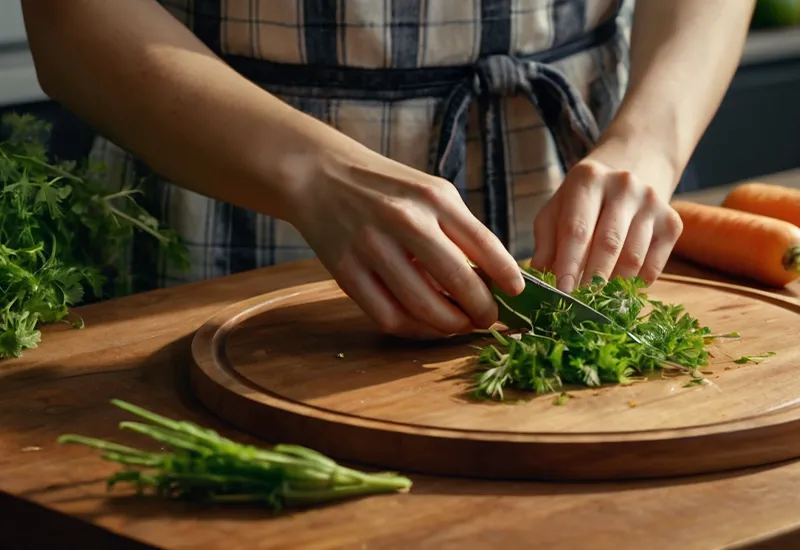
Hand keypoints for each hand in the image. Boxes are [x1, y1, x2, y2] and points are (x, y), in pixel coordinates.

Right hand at [289, 145, 524, 338]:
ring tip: (459, 325)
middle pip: (457, 281)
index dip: (507, 277)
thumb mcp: (430, 191)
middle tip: (490, 319)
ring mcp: (372, 247)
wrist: (319, 175)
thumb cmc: (387, 188)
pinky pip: (387, 316)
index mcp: (433, 197)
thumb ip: (460, 230)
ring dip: (449, 326)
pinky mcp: (345, 271)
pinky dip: (413, 330)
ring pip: (422, 306)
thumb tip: (492, 280)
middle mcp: (404, 220)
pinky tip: (424, 325)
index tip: (519, 296)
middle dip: (482, 310)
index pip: (484, 244)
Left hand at [529, 157, 682, 292]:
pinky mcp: (672, 222)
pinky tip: (620, 292)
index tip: (561, 293)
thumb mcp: (555, 213)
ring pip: (633, 257)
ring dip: (613, 287)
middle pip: (608, 244)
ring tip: (597, 303)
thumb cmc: (581, 202)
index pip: (577, 230)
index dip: (569, 265)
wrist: (630, 172)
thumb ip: (546, 244)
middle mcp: (624, 185)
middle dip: (592, 280)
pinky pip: (654, 266)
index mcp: (588, 179)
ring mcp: (652, 202)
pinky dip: (636, 285)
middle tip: (579, 306)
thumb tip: (540, 281)